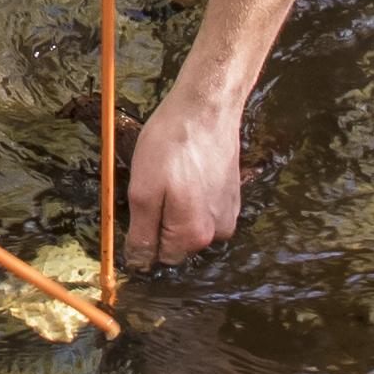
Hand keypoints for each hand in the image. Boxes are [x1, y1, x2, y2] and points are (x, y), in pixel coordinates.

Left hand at [126, 80, 249, 266]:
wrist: (206, 108)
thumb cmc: (169, 146)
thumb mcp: (143, 191)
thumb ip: (142, 234)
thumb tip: (139, 265)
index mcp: (193, 235)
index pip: (160, 256)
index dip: (145, 233)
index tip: (141, 204)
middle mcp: (217, 232)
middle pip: (178, 242)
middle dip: (162, 220)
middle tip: (156, 184)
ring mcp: (229, 213)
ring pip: (191, 224)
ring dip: (178, 207)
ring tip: (174, 174)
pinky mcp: (233, 195)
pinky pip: (205, 207)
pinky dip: (194, 195)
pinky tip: (189, 170)